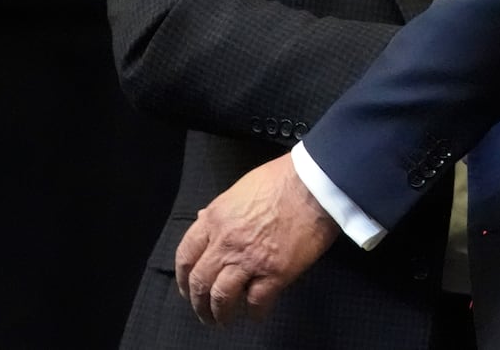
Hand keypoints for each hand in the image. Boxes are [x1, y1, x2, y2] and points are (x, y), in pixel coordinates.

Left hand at [175, 153, 341, 325]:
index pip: (186, 255)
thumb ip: (223, 210)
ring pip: (221, 297)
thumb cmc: (283, 179)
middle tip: (204, 312)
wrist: (315, 184)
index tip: (188, 287)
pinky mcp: (275, 273)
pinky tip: (256, 313)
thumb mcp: (241, 188)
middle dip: (199, 303)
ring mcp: (249, 259)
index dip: (184, 277)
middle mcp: (226, 242)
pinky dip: (254, 312)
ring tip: (224, 320)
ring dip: (220, 314)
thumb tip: (206, 219)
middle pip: (200, 282)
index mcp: (215, 219)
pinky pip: (256, 302)